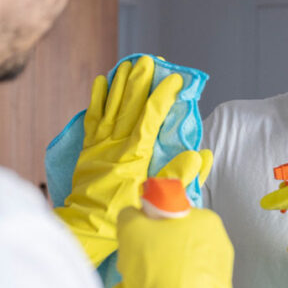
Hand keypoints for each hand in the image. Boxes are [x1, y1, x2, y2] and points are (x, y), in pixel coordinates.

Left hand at [55, 56, 183, 265]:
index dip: (164, 96)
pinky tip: (101, 81)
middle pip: (129, 105)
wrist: (87, 226)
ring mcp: (100, 144)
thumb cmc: (125, 214)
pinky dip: (96, 99)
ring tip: (127, 63)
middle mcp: (116, 144)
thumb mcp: (156, 202)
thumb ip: (178, 177)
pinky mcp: (89, 148)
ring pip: (111, 107)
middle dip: (140, 81)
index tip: (175, 79)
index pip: (151, 117)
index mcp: (135, 155)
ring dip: (120, 83)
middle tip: (148, 60)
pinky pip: (92, 118)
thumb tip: (200, 155)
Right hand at [112, 206, 233, 287]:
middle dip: (146, 256)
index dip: (148, 227)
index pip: (171, 215)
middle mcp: (219, 245)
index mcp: (207, 221)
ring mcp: (220, 274)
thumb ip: (130, 215)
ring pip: (175, 268)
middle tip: (128, 269)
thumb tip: (134, 216)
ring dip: (150, 277)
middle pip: (172, 243)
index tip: (133, 243)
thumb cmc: (157, 267)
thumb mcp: (132, 229)